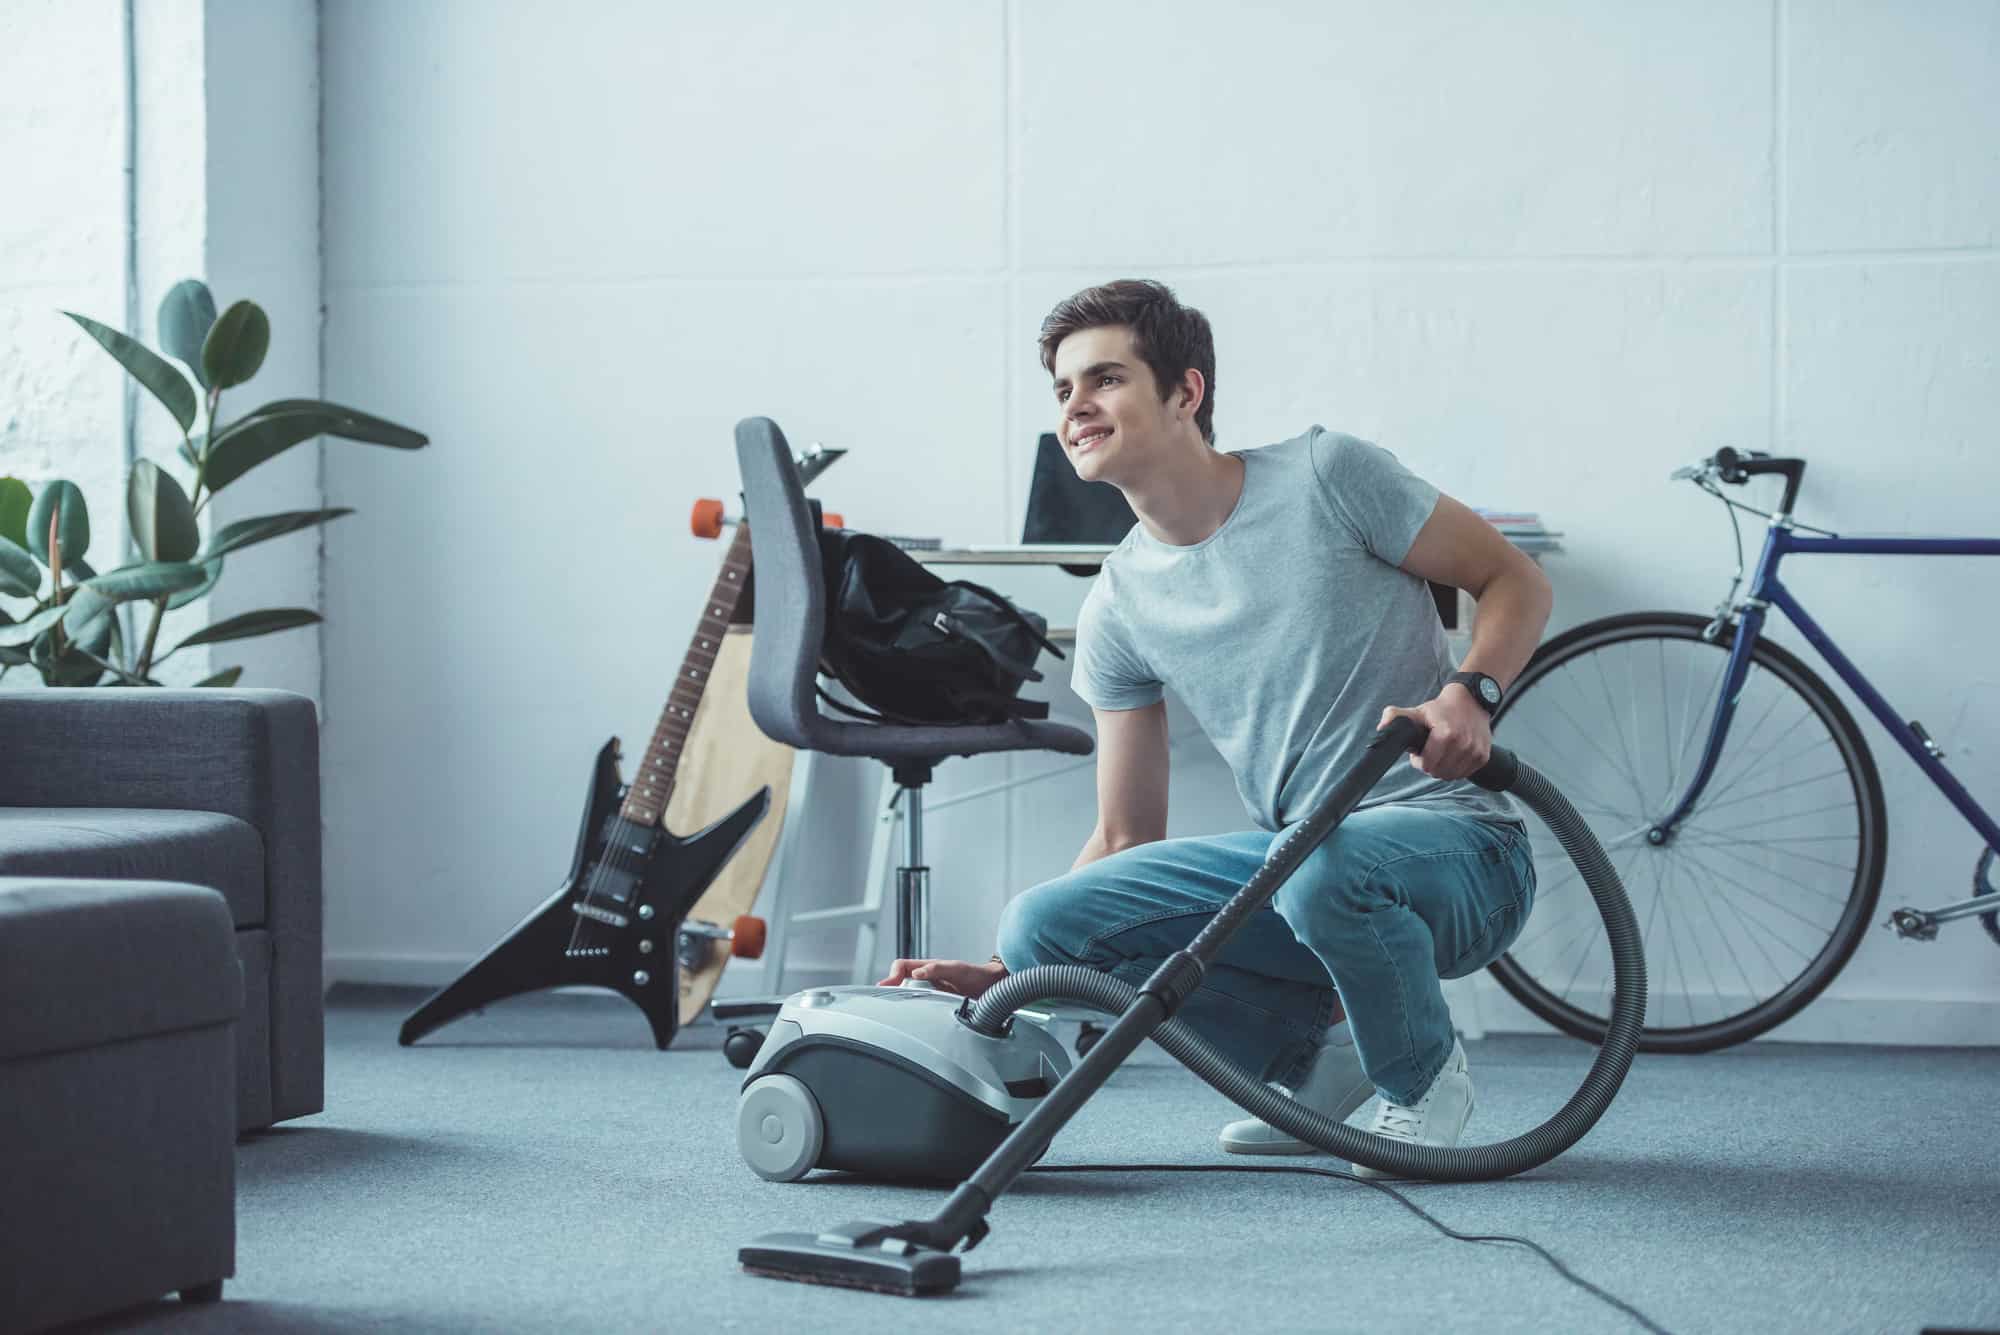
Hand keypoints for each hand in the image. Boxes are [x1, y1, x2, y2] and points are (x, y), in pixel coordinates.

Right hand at [876, 957, 1008, 998]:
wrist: (993, 987)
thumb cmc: (977, 975)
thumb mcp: (957, 969)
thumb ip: (937, 969)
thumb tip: (917, 972)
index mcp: (928, 968)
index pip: (901, 966)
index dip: (891, 975)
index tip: (887, 986)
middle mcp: (927, 979)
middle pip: (900, 981)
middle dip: (889, 989)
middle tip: (884, 1001)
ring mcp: (932, 991)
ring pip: (908, 993)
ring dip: (899, 999)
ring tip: (893, 1009)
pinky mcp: (937, 1003)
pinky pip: (919, 1005)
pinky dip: (911, 1009)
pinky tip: (911, 1017)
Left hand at [1379, 684, 1491, 780]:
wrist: (1471, 700)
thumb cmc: (1442, 709)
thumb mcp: (1417, 711)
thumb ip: (1396, 718)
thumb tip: (1382, 727)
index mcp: (1446, 734)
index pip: (1427, 765)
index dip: (1419, 761)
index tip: (1419, 752)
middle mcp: (1463, 744)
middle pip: (1439, 773)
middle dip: (1431, 765)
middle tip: (1430, 752)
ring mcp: (1475, 751)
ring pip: (1451, 775)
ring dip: (1444, 768)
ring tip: (1442, 753)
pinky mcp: (1483, 756)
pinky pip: (1464, 773)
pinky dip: (1456, 768)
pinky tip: (1453, 755)